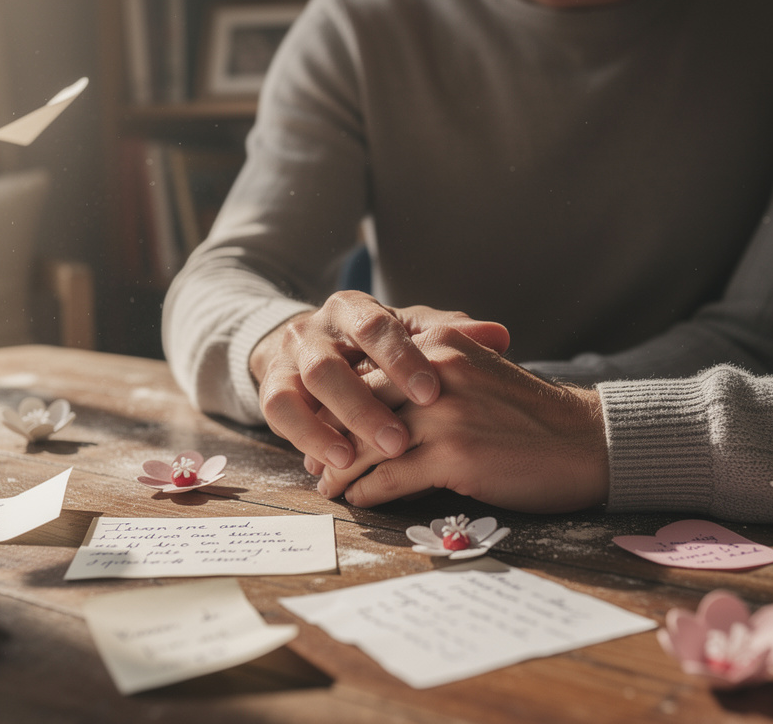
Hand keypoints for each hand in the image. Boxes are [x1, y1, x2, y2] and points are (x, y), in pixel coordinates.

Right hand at [250, 291, 509, 473]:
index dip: (401, 359)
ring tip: (356, 460)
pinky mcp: (272, 389)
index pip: (377, 327)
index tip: (431, 394)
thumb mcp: (411, 336)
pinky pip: (279, 413)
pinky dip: (305, 438)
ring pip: (303, 389)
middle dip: (365, 404)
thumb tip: (499, 336)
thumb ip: (451, 336)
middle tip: (400, 441)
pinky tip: (330, 462)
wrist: (312, 353)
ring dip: (330, 426)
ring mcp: (289, 359)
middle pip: (334, 364)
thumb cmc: (376, 349)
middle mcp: (316, 329)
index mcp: (354, 309)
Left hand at [321, 326, 608, 512]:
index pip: (368, 368)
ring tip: (327, 486)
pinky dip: (366, 491)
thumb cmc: (533, 414)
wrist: (586, 442)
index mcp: (440, 344)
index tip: (325, 423)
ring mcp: (443, 414)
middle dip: (330, 435)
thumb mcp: (479, 371)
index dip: (340, 400)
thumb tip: (384, 397)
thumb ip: (433, 372)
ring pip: (365, 443)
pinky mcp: (453, 457)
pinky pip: (388, 477)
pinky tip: (358, 500)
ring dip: (339, 469)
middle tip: (315, 459)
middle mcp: (435, 372)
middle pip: (358, 404)